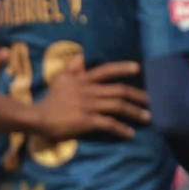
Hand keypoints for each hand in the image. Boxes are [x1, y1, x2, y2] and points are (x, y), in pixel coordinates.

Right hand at [34, 57, 149, 140]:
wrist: (36, 117)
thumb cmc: (50, 99)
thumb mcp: (60, 79)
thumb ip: (72, 68)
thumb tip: (80, 55)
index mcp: (83, 80)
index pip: (106, 70)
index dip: (122, 68)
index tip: (138, 68)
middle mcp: (89, 91)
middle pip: (119, 90)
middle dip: (138, 95)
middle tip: (152, 100)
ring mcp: (88, 106)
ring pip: (117, 106)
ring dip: (134, 112)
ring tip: (147, 117)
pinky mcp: (86, 121)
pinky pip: (108, 124)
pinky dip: (121, 129)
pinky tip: (130, 134)